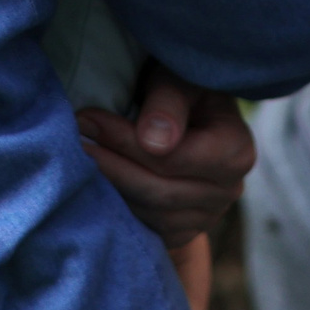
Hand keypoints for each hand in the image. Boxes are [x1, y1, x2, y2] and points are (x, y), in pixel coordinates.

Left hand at [76, 66, 256, 250]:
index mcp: (236, 151)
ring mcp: (208, 216)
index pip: (173, 158)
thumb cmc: (183, 87)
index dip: (125, 141)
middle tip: (73, 142)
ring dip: (111, 189)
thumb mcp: (179, 78)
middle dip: (111, 166)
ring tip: (77, 160)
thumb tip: (153, 141)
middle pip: (160, 190)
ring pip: (151, 214)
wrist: (190, 113)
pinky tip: (95, 184)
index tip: (87, 118)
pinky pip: (148, 230)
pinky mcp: (185, 231)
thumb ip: (169, 102)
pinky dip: (119, 209)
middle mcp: (229, 190)